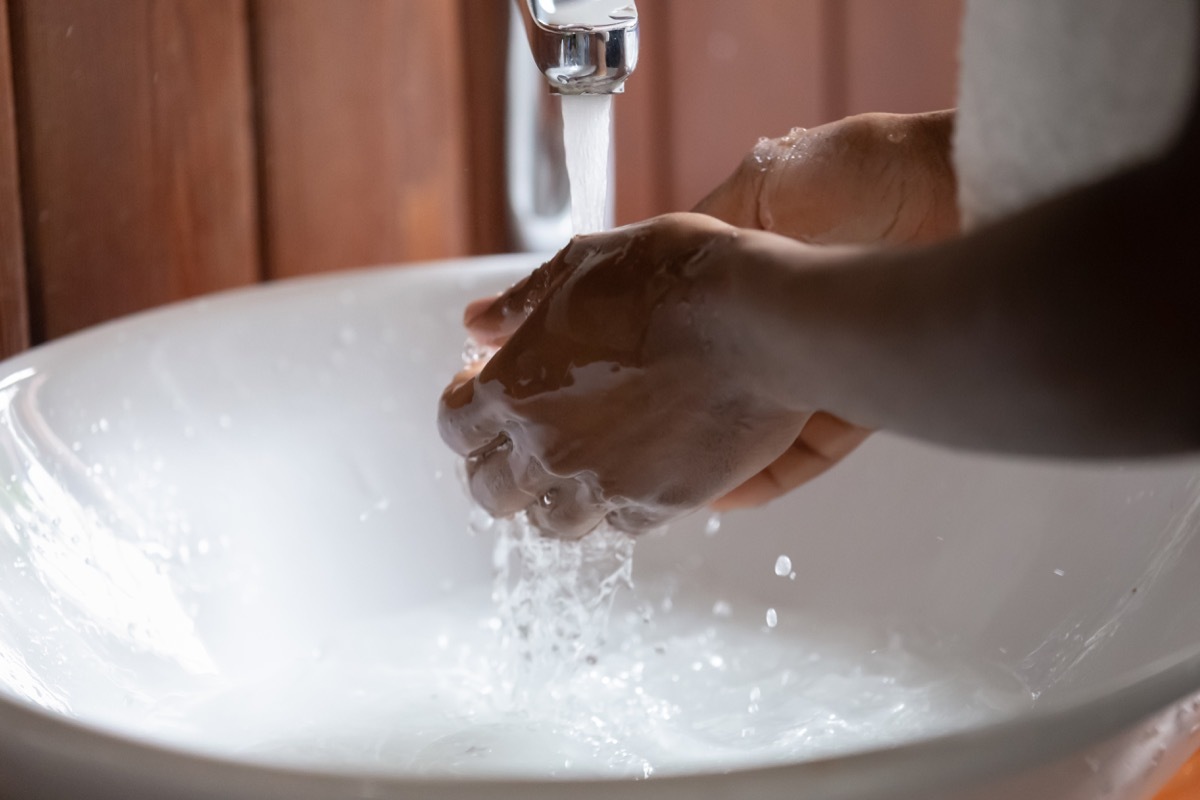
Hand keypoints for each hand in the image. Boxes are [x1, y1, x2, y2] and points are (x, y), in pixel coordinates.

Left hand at [440, 213, 825, 537]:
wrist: (763, 321)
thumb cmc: (679, 280)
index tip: (482, 398)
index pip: (456, 428)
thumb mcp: (585, 265)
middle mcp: (551, 445)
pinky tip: (630, 474)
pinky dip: (617, 507)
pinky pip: (620, 526)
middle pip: (490, 492)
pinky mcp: (661, 503)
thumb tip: (477, 323)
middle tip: (517, 446)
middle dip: (494, 469)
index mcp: (517, 385)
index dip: (464, 414)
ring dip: (551, 499)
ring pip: (551, 523)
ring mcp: (606, 482)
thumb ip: (522, 302)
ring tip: (571, 471)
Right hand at [685, 113, 949, 507]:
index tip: (639, 377)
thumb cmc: (871, 171)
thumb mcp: (769, 183)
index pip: (707, 318)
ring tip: (686, 477)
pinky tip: (737, 489)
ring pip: (769, 417)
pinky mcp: (869, 385)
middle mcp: (798, 310)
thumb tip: (663, 260)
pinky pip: (816, 443)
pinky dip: (778, 469)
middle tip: (656, 440)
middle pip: (734, 376)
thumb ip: (719, 224)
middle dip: (698, 409)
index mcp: (768, 259)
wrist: (969, 192)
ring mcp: (833, 350)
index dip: (672, 348)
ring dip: (730, 448)